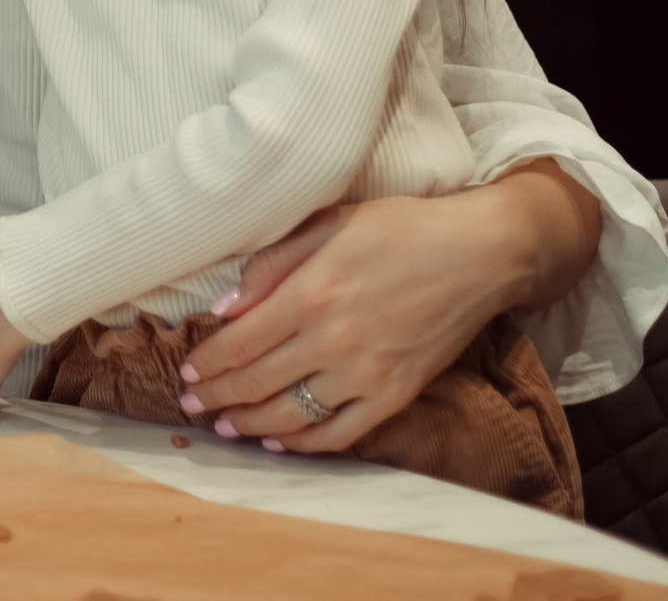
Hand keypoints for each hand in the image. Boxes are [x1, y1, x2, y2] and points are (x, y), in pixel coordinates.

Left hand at [178, 182, 554, 452]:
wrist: (480, 254)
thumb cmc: (401, 229)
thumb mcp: (327, 224)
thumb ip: (271, 266)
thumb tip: (224, 308)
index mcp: (311, 294)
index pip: (239, 344)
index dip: (207, 363)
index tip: (187, 371)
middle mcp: (334, 340)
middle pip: (257, 383)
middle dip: (217, 398)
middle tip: (192, 404)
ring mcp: (367, 374)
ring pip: (292, 416)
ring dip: (251, 426)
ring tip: (226, 427)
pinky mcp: (397, 395)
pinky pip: (341, 433)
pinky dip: (306, 444)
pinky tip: (281, 443)